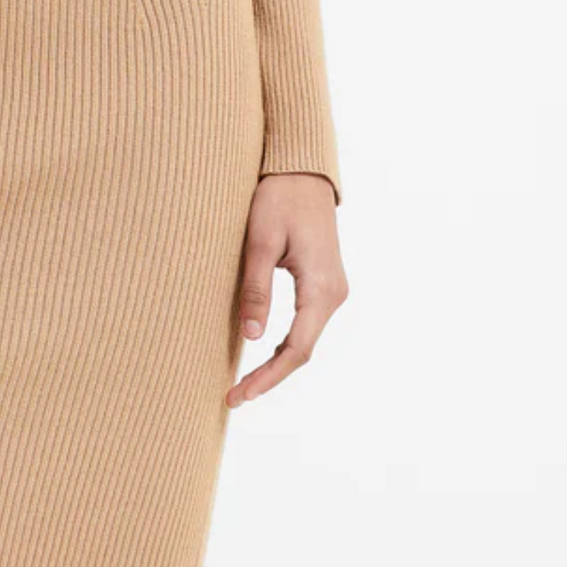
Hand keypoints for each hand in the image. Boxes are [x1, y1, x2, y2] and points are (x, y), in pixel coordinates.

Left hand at [229, 172, 346, 405]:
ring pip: (305, 339)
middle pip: (302, 350)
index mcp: (321, 287)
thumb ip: (257, 289)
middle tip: (233, 396)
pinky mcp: (323, 283)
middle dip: (269, 376)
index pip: (296, 348)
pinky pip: (305, 324)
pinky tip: (261, 353)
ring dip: (276, 362)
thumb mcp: (261, 240)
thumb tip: (250, 338)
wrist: (302, 169)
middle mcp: (333, 294)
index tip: (240, 395)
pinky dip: (284, 343)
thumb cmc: (279, 198)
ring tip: (242, 383)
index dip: (268, 377)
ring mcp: (331, 289)